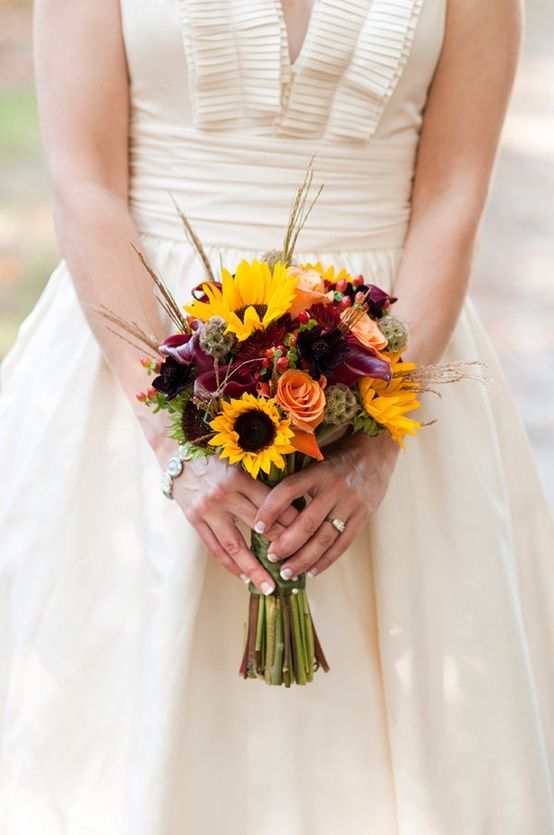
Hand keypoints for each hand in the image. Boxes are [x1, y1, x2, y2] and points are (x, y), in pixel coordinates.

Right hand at [172, 454, 297, 594]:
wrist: (176, 453)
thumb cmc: (214, 454)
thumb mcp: (239, 461)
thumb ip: (258, 481)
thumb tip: (287, 503)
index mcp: (239, 478)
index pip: (271, 504)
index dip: (290, 520)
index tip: (307, 533)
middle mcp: (224, 496)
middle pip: (257, 527)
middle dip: (279, 547)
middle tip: (297, 565)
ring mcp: (207, 510)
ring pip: (234, 545)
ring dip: (253, 568)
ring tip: (268, 586)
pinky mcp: (194, 520)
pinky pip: (214, 548)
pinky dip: (230, 564)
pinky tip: (243, 577)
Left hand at [254, 432, 399, 579]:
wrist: (376, 451)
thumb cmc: (337, 455)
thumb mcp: (315, 457)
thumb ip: (295, 477)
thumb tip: (263, 498)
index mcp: (318, 471)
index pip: (289, 490)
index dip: (270, 509)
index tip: (256, 526)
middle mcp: (335, 488)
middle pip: (307, 523)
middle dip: (286, 544)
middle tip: (271, 557)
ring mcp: (351, 504)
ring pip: (324, 539)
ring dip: (304, 559)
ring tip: (287, 571)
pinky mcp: (363, 517)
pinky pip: (343, 544)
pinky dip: (326, 560)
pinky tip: (312, 570)